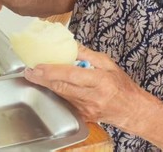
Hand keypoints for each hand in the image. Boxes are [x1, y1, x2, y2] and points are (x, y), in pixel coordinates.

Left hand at [25, 46, 142, 126]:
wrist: (133, 111)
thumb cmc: (122, 86)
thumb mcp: (108, 64)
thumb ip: (87, 54)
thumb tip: (69, 46)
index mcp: (100, 81)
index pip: (71, 75)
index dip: (51, 71)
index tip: (37, 66)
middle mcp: (92, 97)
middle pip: (61, 87)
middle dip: (42, 78)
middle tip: (28, 70)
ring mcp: (87, 109)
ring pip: (61, 95)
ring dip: (47, 84)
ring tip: (36, 74)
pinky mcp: (84, 116)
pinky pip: (66, 102)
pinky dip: (57, 93)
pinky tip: (51, 86)